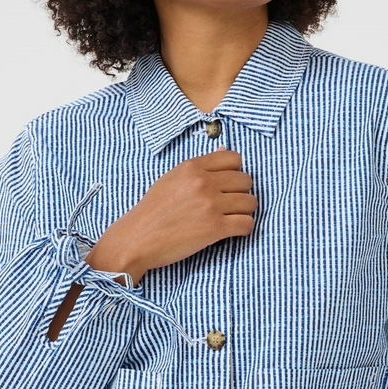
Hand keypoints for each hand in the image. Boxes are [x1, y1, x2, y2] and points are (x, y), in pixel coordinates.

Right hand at [87, 149, 255, 283]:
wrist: (137, 238)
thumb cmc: (153, 211)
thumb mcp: (172, 179)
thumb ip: (199, 167)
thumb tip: (224, 150)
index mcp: (192, 167)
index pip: (234, 158)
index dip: (235, 172)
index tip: (227, 185)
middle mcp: (203, 182)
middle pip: (246, 181)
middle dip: (241, 193)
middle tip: (229, 205)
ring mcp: (210, 205)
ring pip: (250, 203)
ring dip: (243, 212)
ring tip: (230, 219)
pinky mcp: (214, 228)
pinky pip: (247, 224)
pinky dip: (243, 228)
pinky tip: (232, 231)